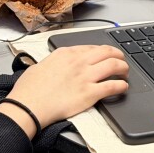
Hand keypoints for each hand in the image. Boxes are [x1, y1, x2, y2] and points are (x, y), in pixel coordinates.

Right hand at [0, 44, 127, 136]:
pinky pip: (113, 86)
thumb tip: (56, 65)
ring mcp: (85, 77)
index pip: (92, 47)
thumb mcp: (40, 65)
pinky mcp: (90, 94)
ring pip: (114, 65)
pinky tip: (123, 88)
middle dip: (118, 55)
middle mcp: (78, 62)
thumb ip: (53, 62)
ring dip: (124, 68)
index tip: (106, 55)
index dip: (103, 51)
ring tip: (125, 73)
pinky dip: (122, 86)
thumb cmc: (29, 89)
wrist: (28, 106)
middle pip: (107, 52)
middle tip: (121, 60)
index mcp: (66, 53)